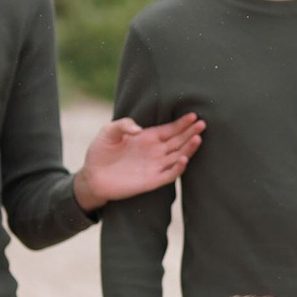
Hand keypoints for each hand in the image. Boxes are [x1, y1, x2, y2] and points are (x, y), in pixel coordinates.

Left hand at [73, 110, 203, 210]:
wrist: (92, 176)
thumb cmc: (100, 152)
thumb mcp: (108, 132)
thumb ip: (123, 125)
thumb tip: (139, 129)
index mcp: (148, 137)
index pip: (170, 129)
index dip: (182, 123)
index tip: (193, 115)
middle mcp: (155, 151)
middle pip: (179, 141)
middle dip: (191, 132)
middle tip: (203, 124)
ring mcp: (155, 166)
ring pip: (178, 156)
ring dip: (189, 148)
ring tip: (198, 138)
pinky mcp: (152, 181)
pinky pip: (170, 174)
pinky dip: (178, 168)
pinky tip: (184, 158)